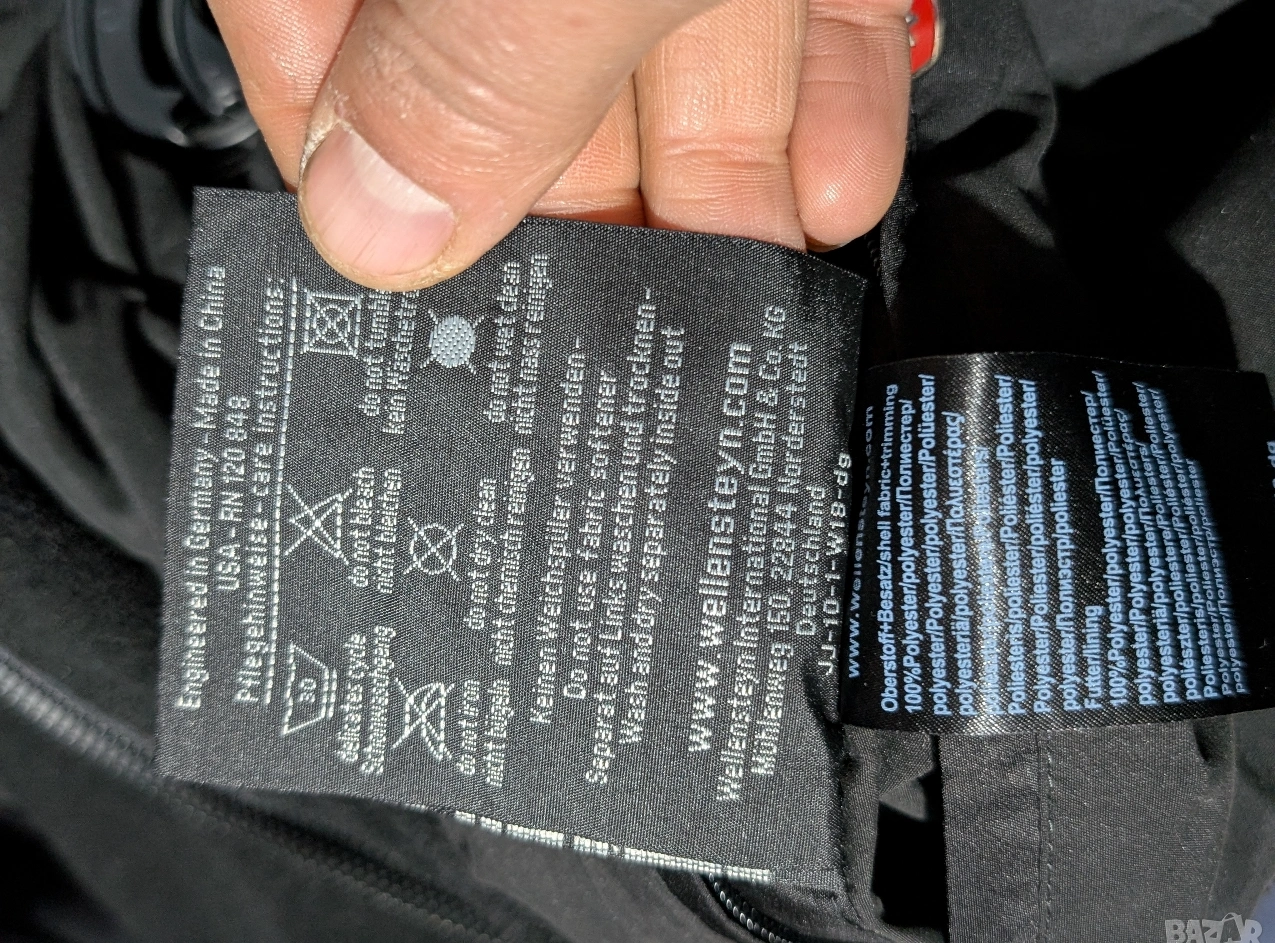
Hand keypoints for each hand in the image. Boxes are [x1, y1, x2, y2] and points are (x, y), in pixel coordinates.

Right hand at [210, 0, 910, 289]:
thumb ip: (470, 64)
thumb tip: (371, 223)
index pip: (328, 68)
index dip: (386, 211)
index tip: (451, 327)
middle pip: (521, 91)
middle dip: (592, 233)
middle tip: (627, 357)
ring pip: (667, 54)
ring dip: (728, 188)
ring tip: (755, 299)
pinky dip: (825, 92)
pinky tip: (837, 185)